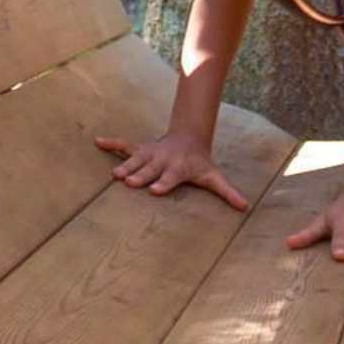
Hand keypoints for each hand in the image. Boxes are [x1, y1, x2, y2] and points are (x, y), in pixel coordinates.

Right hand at [95, 130, 247, 210]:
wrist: (190, 137)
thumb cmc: (199, 163)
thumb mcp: (213, 176)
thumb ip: (227, 192)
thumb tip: (246, 206)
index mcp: (178, 168)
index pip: (171, 177)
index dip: (164, 183)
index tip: (155, 190)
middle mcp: (162, 160)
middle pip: (150, 169)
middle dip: (140, 175)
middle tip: (130, 182)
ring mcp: (150, 154)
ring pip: (135, 159)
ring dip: (125, 165)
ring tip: (114, 174)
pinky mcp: (140, 149)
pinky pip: (124, 145)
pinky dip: (112, 143)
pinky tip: (98, 141)